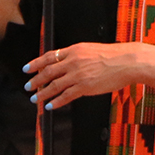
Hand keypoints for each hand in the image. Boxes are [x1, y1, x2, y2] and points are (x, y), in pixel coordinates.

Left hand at [23, 42, 154, 109]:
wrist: (128, 61)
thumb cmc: (114, 55)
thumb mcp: (91, 49)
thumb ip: (77, 55)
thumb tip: (66, 62)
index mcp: (74, 50)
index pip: (49, 57)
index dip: (35, 63)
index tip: (27, 68)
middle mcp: (73, 62)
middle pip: (47, 72)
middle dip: (35, 81)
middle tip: (27, 86)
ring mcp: (78, 75)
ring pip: (54, 85)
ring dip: (42, 93)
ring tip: (35, 98)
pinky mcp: (85, 87)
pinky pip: (66, 96)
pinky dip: (56, 102)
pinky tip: (50, 105)